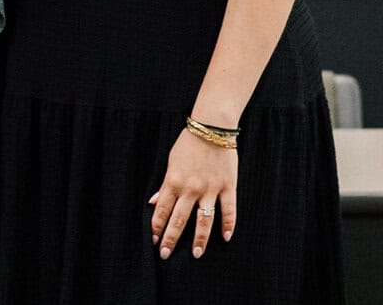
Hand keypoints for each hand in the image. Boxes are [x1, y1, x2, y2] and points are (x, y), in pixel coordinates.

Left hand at [150, 127, 236, 259]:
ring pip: (204, 220)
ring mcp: (210, 188)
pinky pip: (229, 209)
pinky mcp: (227, 186)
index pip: (161, 210)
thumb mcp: (171, 162)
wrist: (212, 127)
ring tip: (195, 254)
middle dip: (170, 239)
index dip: (156, 227)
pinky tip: (226, 237)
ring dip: (199, 238)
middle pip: (179, 219)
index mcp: (174, 181)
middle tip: (165, 255)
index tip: (153, 241)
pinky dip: (229, 224)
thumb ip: (164, 185)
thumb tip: (153, 202)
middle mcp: (190, 188)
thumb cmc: (189, 144)